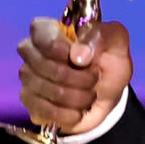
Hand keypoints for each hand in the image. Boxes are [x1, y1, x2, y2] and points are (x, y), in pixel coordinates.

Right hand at [17, 17, 132, 133]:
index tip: (82, 59)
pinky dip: (71, 114)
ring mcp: (27, 77)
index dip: (62, 49)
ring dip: (81, 97)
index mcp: (48, 29)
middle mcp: (31, 51)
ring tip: (90, 93)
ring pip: (51, 91)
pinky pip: (47, 111)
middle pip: (48, 67)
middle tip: (95, 78)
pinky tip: (79, 110)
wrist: (108, 93)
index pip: (42, 33)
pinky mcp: (29, 102)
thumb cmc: (108, 60)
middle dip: (82, 78)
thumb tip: (77, 54)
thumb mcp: (116, 41)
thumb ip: (101, 36)